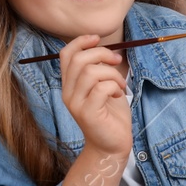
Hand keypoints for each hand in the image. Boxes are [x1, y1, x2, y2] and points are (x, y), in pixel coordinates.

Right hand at [58, 34, 131, 158]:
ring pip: (90, 72)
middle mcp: (68, 93)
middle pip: (78, 59)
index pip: (66, 54)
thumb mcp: (103, 87)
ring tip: (119, 84)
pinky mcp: (88, 113)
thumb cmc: (110, 116)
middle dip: (102, 54)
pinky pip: (101, 88)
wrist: (111, 146)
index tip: (98, 39)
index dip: (81, 41)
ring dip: (111, 73)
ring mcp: (76, 104)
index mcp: (70, 84)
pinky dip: (114, 86)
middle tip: (117, 61)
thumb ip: (99, 70)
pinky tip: (118, 95)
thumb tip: (108, 50)